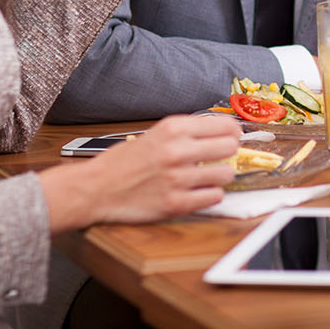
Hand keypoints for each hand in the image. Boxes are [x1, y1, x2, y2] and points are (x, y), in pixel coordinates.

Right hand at [79, 114, 240, 224]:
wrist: (96, 188)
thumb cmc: (124, 162)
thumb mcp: (155, 133)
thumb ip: (186, 132)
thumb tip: (222, 132)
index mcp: (172, 129)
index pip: (224, 125)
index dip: (233, 131)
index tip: (233, 136)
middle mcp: (177, 151)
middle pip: (230, 147)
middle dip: (230, 152)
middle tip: (222, 156)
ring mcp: (177, 179)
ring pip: (226, 174)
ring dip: (220, 176)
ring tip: (208, 176)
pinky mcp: (176, 203)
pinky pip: (214, 197)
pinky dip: (209, 195)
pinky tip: (198, 191)